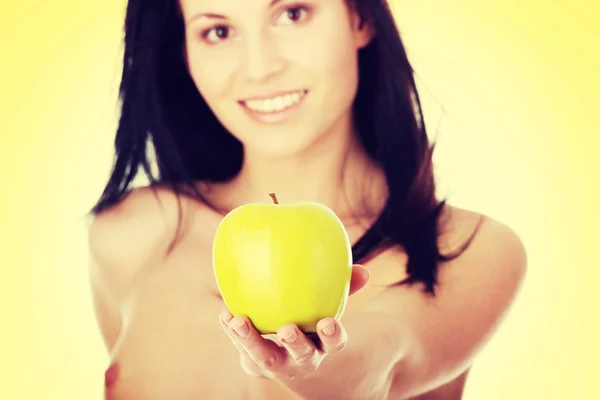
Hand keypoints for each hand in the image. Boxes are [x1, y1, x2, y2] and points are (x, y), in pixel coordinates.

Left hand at [219, 264, 369, 380]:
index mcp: (324, 346)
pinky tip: (225, 315)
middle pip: (301, 356)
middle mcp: (303, 359)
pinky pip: (243, 350)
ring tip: (238, 322)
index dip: (332, 335)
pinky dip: (233, 333)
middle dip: (295, 344)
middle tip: (287, 330)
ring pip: (265, 358)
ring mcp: (278, 364)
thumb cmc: (316, 321)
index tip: (328, 322)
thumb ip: (345, 287)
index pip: (333, 343)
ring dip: (251, 341)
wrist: (297, 360)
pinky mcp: (255, 363)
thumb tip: (365, 271)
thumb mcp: (331, 307)